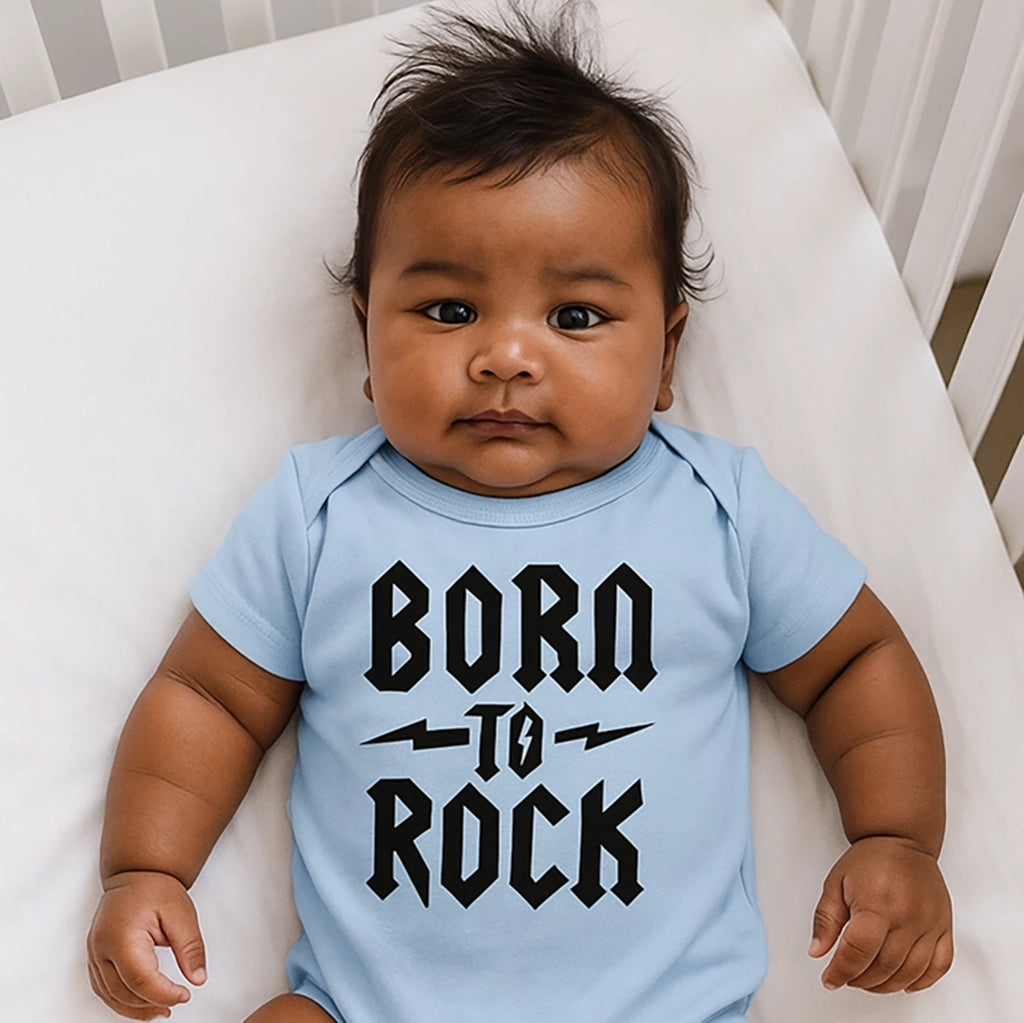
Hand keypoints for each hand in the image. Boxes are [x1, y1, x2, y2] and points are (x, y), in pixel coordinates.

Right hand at [87, 871, 206, 1019]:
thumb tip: (197, 977)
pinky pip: (104, 988)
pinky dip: (122, 1000)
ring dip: (134, 1009)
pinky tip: (140, 1003)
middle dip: (150, 1004)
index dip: (163, 994)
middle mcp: (101, 947)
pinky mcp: (94, 957)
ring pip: (109, 995)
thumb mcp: (181, 914)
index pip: (140, 979)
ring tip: (161, 1009)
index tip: (184, 995)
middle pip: (122, 992)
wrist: (135, 874)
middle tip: (176, 1002)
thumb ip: (190, 947)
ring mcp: (93, 954)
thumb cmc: (154, 888)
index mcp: (122, 936)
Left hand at [809, 836, 952, 992]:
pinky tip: (905, 982)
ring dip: (887, 984)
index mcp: (877, 904)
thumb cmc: (870, 860)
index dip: (841, 970)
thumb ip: (825, 919)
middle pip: (884, 966)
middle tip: (847, 977)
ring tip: (869, 980)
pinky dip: (922, 981)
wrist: (901, 840)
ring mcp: (930, 923)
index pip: (859, 950)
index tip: (830, 978)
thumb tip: (817, 951)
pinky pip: (940, 965)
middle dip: (861, 979)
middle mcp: (907, 916)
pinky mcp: (944, 926)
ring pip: (910, 971)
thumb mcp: (836, 883)